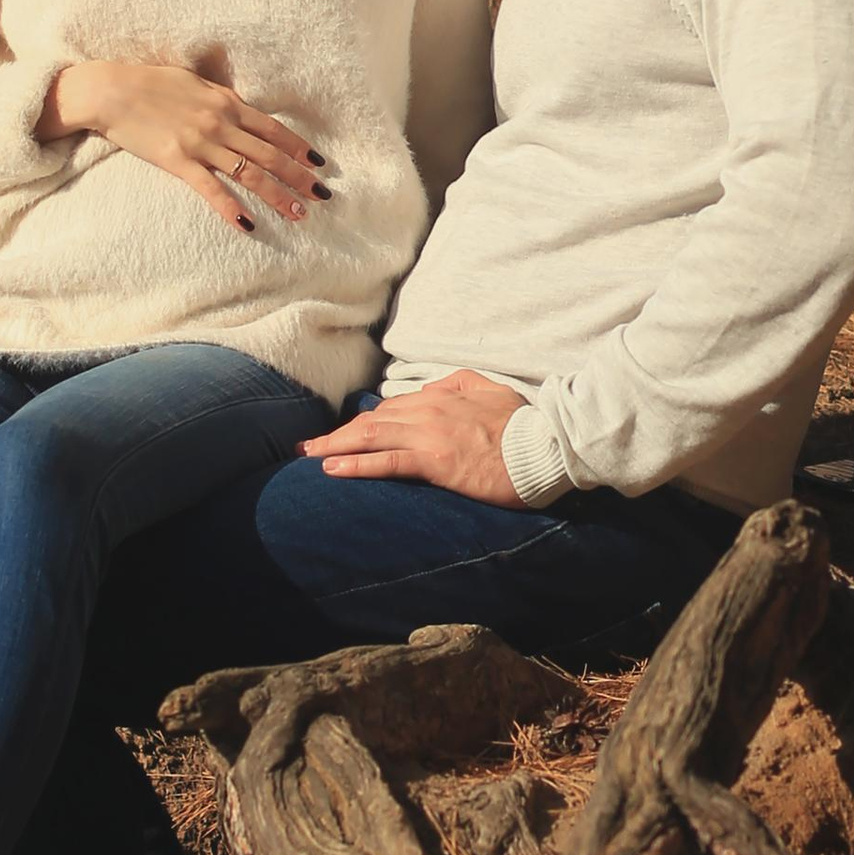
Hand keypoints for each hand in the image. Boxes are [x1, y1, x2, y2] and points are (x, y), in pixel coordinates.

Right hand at [40, 57, 325, 232]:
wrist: (112, 90)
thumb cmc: (151, 83)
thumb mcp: (195, 83)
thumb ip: (221, 99)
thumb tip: (242, 110)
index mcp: (227, 102)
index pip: (273, 128)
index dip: (299, 147)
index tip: (319, 163)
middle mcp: (221, 123)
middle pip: (270, 155)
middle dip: (299, 177)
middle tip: (322, 196)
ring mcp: (201, 144)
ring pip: (250, 174)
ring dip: (278, 195)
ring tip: (299, 214)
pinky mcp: (178, 162)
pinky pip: (212, 190)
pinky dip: (232, 209)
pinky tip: (248, 225)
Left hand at [297, 369, 525, 503]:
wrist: (546, 445)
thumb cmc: (522, 423)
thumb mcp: (489, 389)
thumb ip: (458, 385)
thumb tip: (432, 390)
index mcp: (441, 396)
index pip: (390, 410)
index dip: (361, 423)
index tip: (340, 433)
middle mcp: (428, 411)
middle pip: (371, 422)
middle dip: (336, 434)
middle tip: (307, 447)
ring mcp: (429, 434)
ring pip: (370, 438)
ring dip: (334, 446)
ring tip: (308, 456)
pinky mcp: (434, 461)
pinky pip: (386, 461)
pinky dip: (355, 464)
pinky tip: (331, 468)